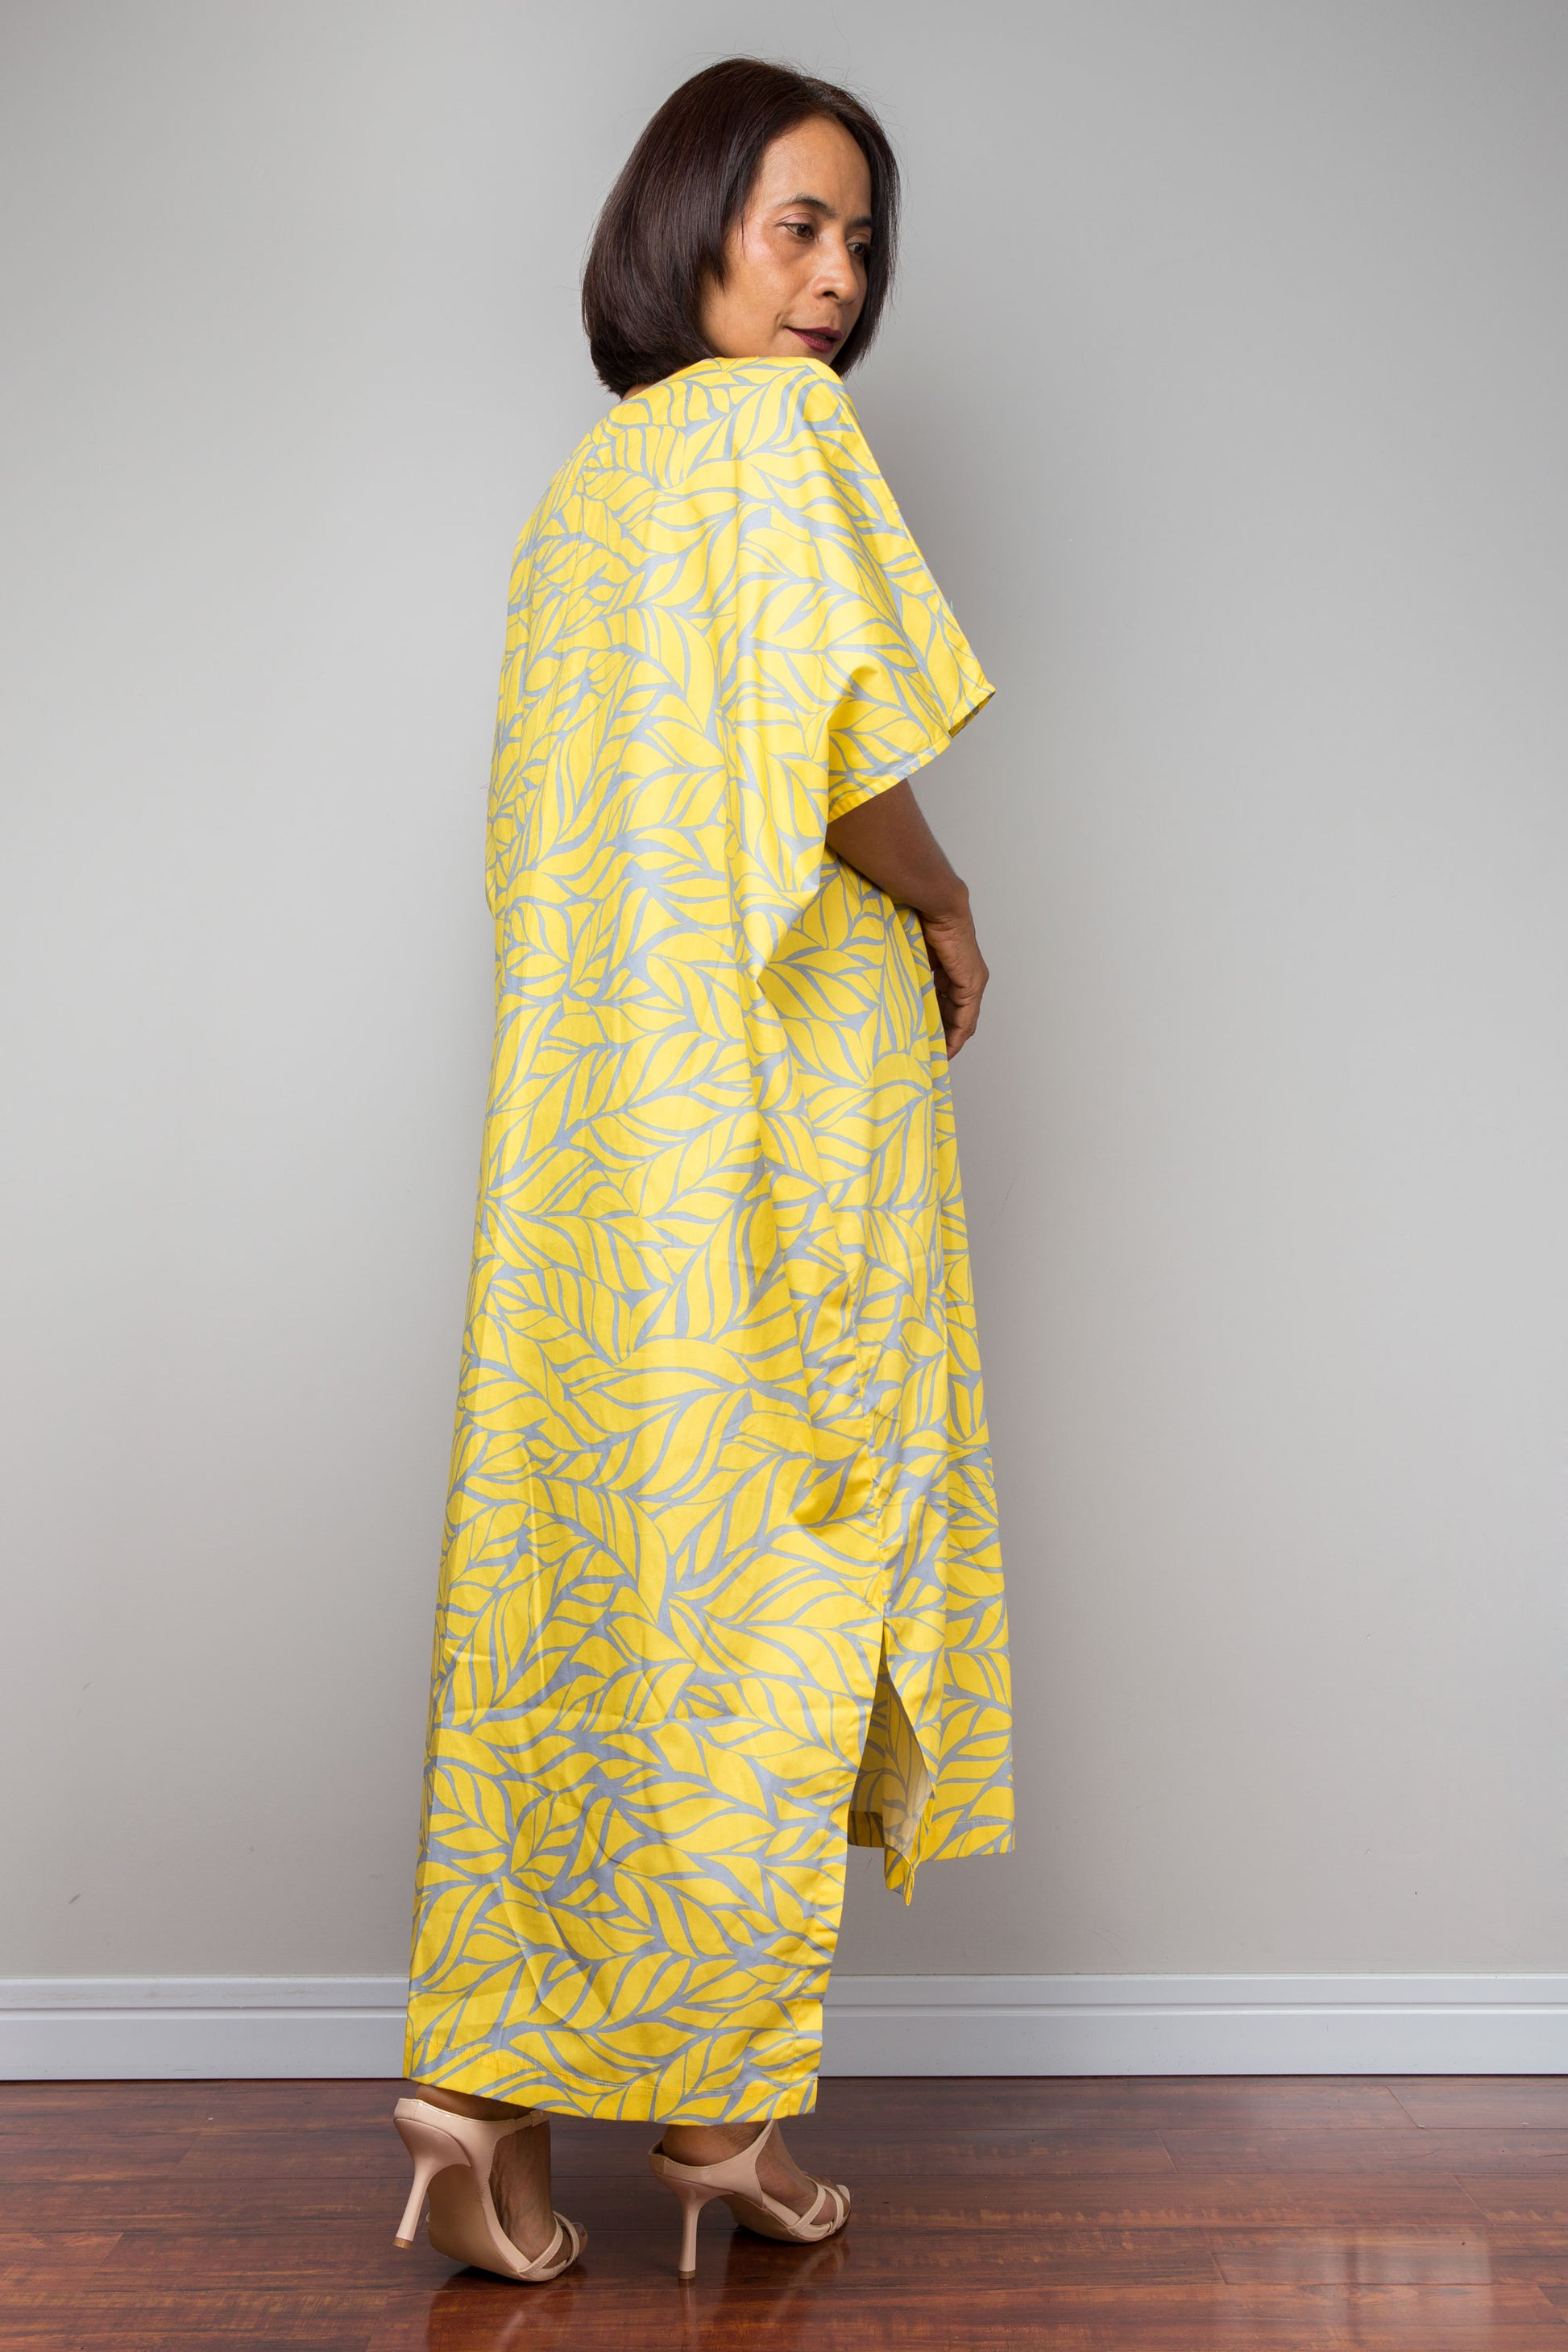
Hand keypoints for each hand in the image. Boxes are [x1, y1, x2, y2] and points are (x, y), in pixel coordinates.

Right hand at [822, 780, 989, 1055]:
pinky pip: (969, 986)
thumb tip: (788, 928)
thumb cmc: (850, 856)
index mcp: (918, 918)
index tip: (912, 1031)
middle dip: (942, 1020)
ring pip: (964, 990)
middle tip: (927, 1053)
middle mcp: (942, 924)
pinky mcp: (959, 932)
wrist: (876, 834)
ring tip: (939, 1056)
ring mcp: (955, 928)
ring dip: (955, 1024)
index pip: (930, 969)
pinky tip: (953, 1040)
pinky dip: (963, 1015)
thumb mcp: (844, 901)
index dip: (926, 1003)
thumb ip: (836, 919)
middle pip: (951, 984)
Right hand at [919, 898, 988, 1056]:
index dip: (936, 1026)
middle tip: (925, 1056)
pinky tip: (944, 1050)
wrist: (935, 903)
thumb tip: (889, 985)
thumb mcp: (910, 955)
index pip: (947, 1006)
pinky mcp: (971, 984)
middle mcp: (966, 978)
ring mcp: (971, 982)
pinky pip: (965, 1018)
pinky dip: (955, 1036)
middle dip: (941, 1037)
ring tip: (932, 1058)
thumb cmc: (918, 919)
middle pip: (955, 1018)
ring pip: (961, 1021)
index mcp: (951, 970)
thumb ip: (908, 972)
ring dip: (948, 1040)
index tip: (922, 1042)